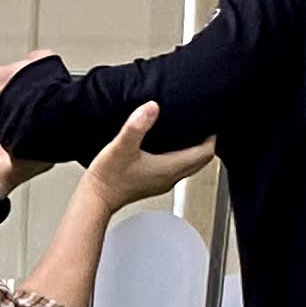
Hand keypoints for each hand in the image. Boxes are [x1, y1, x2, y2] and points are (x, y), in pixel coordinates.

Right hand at [84, 100, 215, 209]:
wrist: (94, 199)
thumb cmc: (107, 178)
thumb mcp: (121, 146)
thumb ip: (137, 126)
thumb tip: (152, 107)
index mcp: (169, 168)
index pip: (205, 154)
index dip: (211, 137)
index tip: (209, 122)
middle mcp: (170, 177)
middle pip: (201, 161)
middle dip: (205, 143)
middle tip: (203, 126)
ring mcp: (162, 182)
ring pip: (189, 165)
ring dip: (193, 150)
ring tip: (189, 133)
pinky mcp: (152, 182)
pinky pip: (175, 168)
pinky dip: (179, 156)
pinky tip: (167, 147)